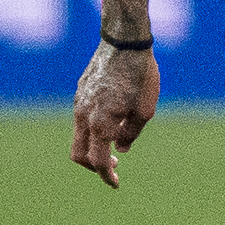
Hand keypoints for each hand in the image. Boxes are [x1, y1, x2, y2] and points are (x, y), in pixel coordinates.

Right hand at [68, 41, 159, 184]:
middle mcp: (84, 116)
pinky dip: (92, 128)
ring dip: (94, 146)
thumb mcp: (145, 109)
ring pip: (79, 136)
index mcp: (101, 124)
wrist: (124, 41)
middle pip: (79, 155)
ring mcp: (79, 103)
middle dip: (94, 166)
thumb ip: (131, 134)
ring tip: (116, 139)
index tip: (116, 183)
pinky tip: (111, 118)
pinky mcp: (80, 91)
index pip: (98, 161)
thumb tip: (120, 149)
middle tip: (114, 165)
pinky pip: (81, 117)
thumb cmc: (140, 75)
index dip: (107, 176)